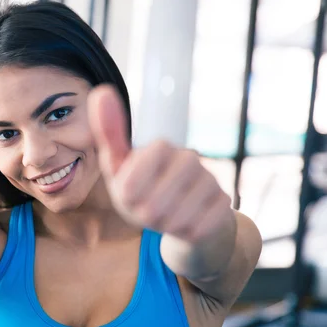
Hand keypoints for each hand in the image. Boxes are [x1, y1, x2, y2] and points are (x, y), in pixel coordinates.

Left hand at [87, 85, 231, 243]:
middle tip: (149, 209)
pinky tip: (188, 224)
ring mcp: (211, 180)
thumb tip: (101, 91)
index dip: (129, 196)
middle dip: (145, 216)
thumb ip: (109, 135)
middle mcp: (190, 158)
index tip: (131, 194)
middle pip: (153, 205)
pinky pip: (195, 230)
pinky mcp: (225, 205)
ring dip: (164, 226)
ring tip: (167, 217)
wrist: (186, 221)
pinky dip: (184, 235)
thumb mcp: (120, 168)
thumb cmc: (145, 192)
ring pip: (175, 219)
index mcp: (161, 147)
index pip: (130, 183)